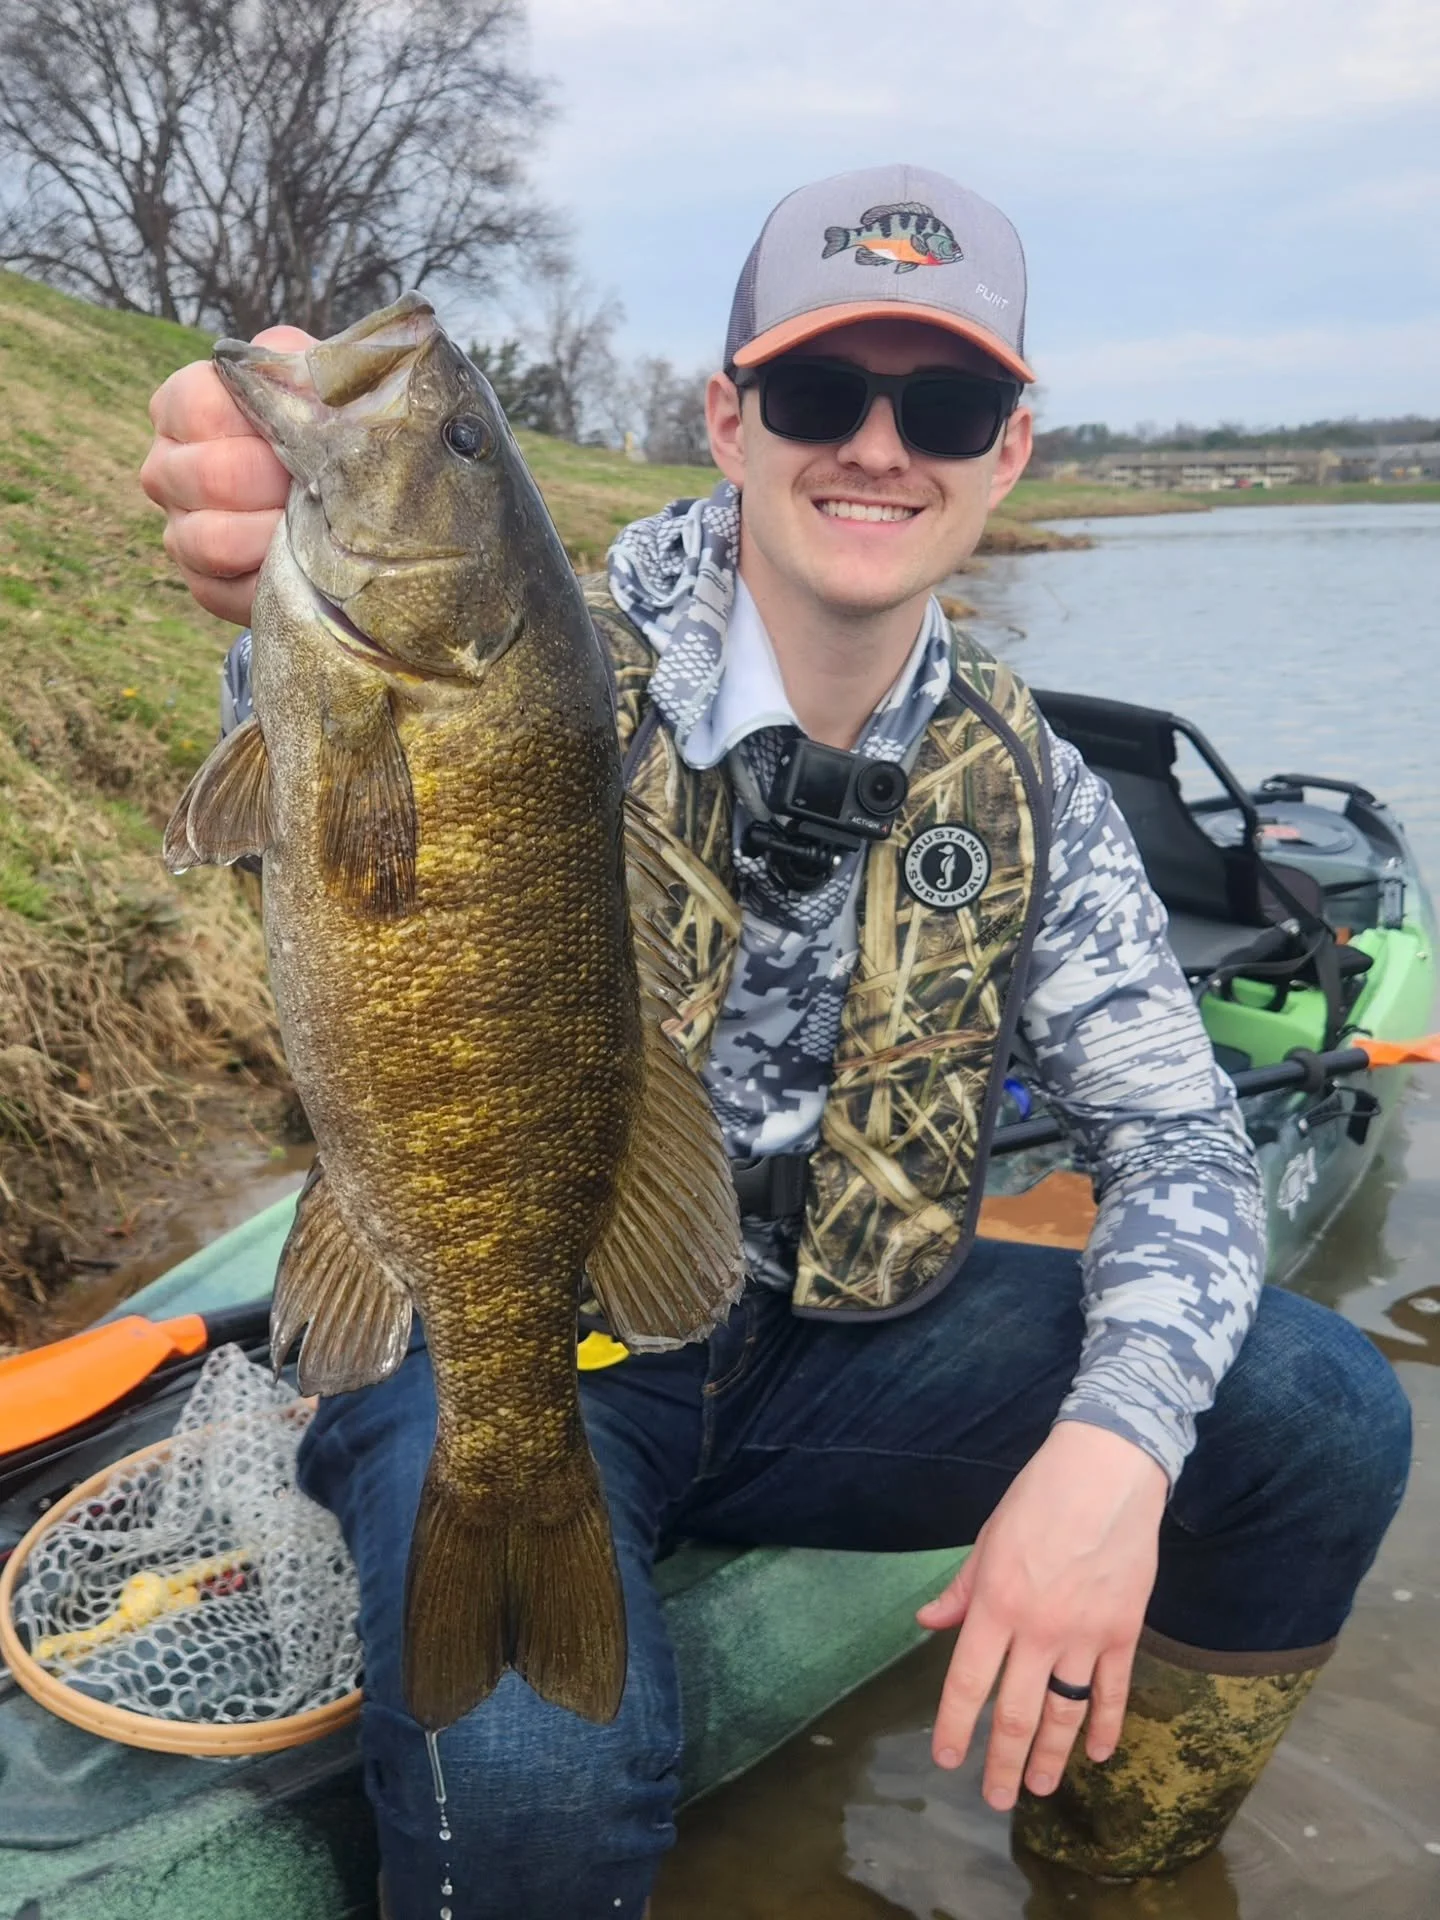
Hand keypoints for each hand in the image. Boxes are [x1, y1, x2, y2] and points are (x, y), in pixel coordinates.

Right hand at [140, 325, 313, 625]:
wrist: (347, 501)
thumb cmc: (326, 431)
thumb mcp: (319, 385)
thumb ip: (301, 368)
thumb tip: (302, 377)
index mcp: (183, 406)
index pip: (198, 407)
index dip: (262, 426)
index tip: (309, 436)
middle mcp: (167, 467)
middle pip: (207, 477)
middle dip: (277, 485)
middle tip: (319, 487)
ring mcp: (179, 530)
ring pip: (207, 541)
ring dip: (274, 536)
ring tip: (314, 526)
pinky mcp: (203, 584)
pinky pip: (224, 592)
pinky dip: (271, 582)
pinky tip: (303, 566)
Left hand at [916, 1421, 1166, 1811]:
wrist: (1107, 1472)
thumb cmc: (1038, 1499)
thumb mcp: (988, 1539)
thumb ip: (962, 1589)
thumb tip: (928, 1621)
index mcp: (996, 1603)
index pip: (967, 1682)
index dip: (953, 1726)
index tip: (946, 1759)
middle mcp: (1037, 1628)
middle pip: (1015, 1712)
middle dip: (1001, 1761)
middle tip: (995, 1798)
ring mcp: (1084, 1634)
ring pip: (1064, 1712)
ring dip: (1049, 1756)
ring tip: (1037, 1786)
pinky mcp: (1124, 1631)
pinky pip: (1114, 1691)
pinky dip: (1106, 1726)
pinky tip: (1098, 1753)